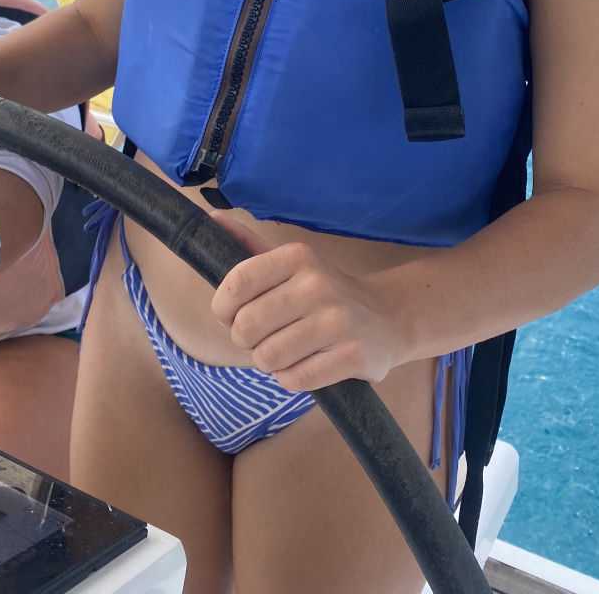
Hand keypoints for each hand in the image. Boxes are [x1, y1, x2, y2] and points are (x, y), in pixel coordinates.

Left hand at [209, 214, 404, 390]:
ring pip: (268, 357)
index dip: (222, 307)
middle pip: (247, 325)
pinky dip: (289, 378)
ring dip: (268, 361)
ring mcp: (337, 321)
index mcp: (297, 256)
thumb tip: (211, 217)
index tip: (229, 314)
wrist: (386, 317)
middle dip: (244, 339)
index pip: (237, 283)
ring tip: (284, 350)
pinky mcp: (352, 356)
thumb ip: (248, 244)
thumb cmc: (323, 291)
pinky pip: (294, 380)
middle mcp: (317, 284)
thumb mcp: (290, 263)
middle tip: (260, 337)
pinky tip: (303, 364)